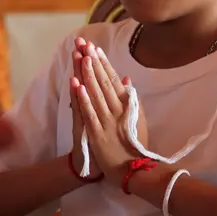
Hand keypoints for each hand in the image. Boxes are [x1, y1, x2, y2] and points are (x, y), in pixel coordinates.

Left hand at [75, 42, 147, 182]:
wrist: (133, 169)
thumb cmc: (136, 143)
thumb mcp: (139, 118)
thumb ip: (132, 99)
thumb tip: (126, 79)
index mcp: (128, 105)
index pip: (113, 80)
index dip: (104, 64)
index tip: (96, 49)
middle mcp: (117, 109)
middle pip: (103, 82)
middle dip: (93, 63)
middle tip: (85, 45)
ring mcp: (107, 121)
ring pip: (95, 93)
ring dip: (88, 74)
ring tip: (81, 57)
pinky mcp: (97, 133)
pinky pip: (89, 113)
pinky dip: (83, 98)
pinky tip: (78, 85)